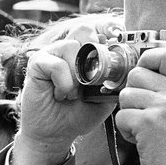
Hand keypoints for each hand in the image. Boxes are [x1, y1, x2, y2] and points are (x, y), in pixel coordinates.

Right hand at [13, 23, 116, 164]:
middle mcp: (68, 49)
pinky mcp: (37, 63)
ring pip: (71, 47)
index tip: (112, 54)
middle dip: (93, 57)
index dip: (107, 37)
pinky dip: (64, 83)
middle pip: (85, 31)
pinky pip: (57, 64)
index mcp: (85, 53)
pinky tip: (61, 94)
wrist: (55, 134)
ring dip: (77, 75)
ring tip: (74, 93)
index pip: (98, 30)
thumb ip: (115, 82)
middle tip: (91, 81)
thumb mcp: (104, 99)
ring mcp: (51, 53)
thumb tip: (128, 68)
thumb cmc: (79, 114)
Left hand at [115, 48, 165, 164]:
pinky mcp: (147, 123)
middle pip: (137, 74)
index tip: (144, 72)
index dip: (148, 59)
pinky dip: (126, 131)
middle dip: (133, 94)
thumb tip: (145, 78)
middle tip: (143, 113)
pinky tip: (142, 141)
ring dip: (129, 115)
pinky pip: (122, 116)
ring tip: (145, 131)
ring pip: (126, 95)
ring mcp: (162, 106)